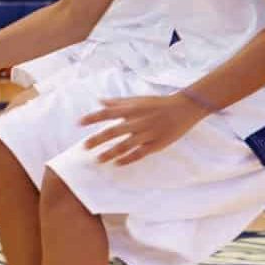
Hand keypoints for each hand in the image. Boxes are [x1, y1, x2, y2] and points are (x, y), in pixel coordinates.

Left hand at [80, 94, 205, 165]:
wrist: (185, 108)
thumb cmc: (158, 103)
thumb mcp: (138, 100)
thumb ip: (118, 102)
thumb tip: (100, 101)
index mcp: (132, 109)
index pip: (108, 113)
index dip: (92, 118)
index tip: (79, 123)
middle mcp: (138, 121)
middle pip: (114, 131)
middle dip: (98, 139)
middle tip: (85, 147)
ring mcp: (148, 133)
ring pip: (126, 145)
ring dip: (110, 153)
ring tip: (98, 159)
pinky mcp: (157, 144)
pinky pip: (140, 153)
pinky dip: (128, 159)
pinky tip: (117, 164)